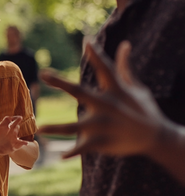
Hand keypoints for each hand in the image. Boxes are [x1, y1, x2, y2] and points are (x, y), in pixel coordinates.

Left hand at [0, 116, 28, 155]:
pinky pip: (20, 143)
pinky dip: (23, 143)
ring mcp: (13, 137)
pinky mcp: (15, 144)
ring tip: (17, 128)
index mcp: (3, 126)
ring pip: (16, 131)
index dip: (9, 117)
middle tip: (19, 118)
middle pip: (14, 123)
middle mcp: (9, 130)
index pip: (8, 119)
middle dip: (16, 120)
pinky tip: (25, 143)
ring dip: (16, 130)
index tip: (11, 117)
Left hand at [39, 41, 166, 157]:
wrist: (156, 137)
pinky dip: (73, 151)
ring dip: (57, 128)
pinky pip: (84, 147)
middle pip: (80, 92)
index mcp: (115, 89)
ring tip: (40, 127)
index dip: (96, 54)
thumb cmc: (142, 108)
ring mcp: (104, 125)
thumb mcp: (135, 87)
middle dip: (62, 83)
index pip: (104, 68)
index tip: (87, 40)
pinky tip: (61, 155)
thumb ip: (124, 67)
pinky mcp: (103, 142)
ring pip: (75, 127)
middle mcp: (107, 105)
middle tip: (44, 73)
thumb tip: (124, 44)